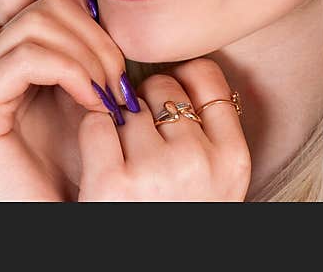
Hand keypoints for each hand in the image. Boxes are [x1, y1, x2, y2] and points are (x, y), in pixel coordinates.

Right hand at [0, 0, 131, 200]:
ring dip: (91, 56)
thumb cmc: (83, 166)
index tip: (112, 36)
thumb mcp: (93, 90)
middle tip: (121, 82)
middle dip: (97, 32)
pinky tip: (93, 105)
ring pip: (37, 21)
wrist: (60, 221)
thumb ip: (88, 44)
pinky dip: (72, 73)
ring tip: (111, 99)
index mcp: (7, 48)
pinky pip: (28, 57)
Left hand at [75, 58, 250, 200]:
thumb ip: (207, 133)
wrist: (149, 270)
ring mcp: (155, 171)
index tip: (167, 98)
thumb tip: (176, 70)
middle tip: (139, 140)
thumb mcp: (214, 182)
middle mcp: (199, 161)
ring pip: (125, 106)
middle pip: (161, 88)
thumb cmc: (177, 215)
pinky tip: (98, 163)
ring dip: (116, 124)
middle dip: (145, 104)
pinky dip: (90, 137)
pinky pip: (94, 124)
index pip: (206, 76)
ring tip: (122, 160)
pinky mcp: (112, 182)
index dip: (180, 78)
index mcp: (232, 159)